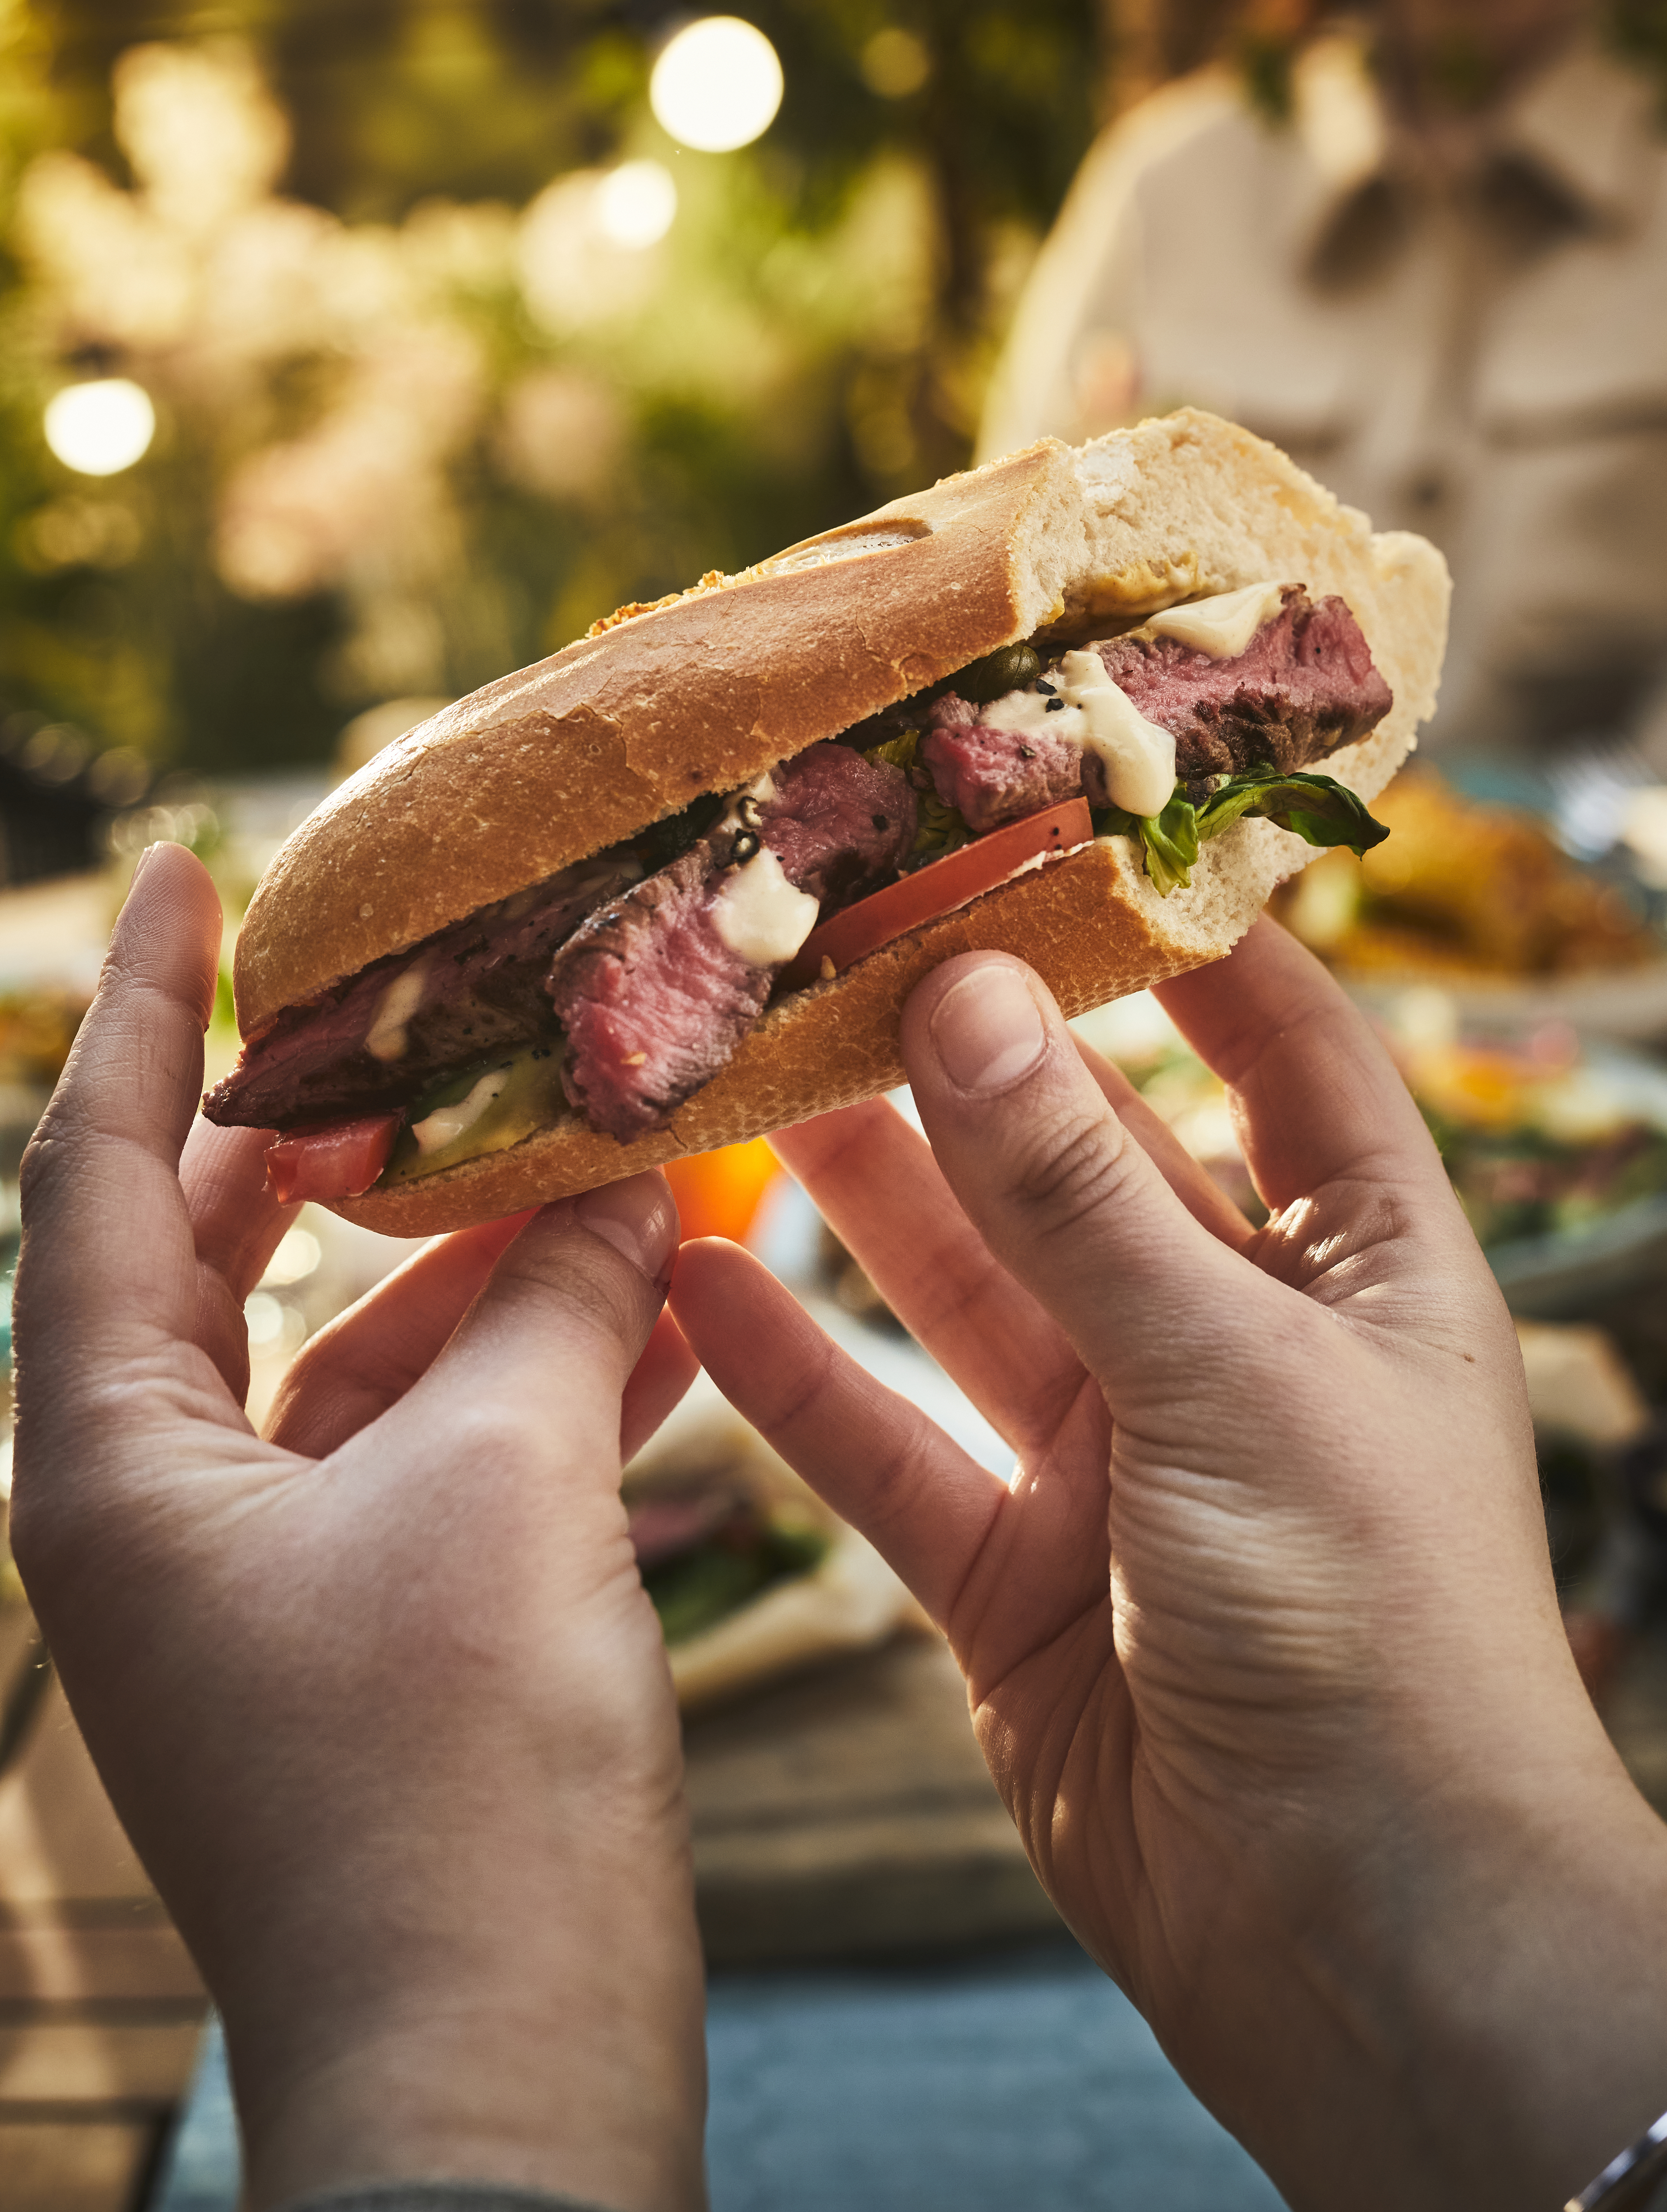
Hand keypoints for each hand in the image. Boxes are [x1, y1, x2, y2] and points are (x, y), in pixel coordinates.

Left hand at [11, 843, 705, 2211]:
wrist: (499, 2078)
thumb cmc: (456, 1786)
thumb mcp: (507, 1488)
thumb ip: (550, 1302)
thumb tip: (616, 1169)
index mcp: (111, 1467)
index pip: (94, 1172)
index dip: (145, 1008)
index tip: (187, 867)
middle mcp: (159, 1515)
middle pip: (228, 1259)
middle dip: (344, 1139)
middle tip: (435, 1006)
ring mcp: (269, 1583)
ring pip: (362, 1362)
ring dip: (483, 1266)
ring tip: (604, 1150)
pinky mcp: (377, 1637)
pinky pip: (440, 1457)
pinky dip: (535, 1379)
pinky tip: (660, 1306)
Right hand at [671, 925, 1666, 2211]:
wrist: (1359, 1941)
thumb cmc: (1371, 1633)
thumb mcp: (1231, 1376)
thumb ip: (1083, 1199)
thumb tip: (969, 999)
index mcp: (1361, 1267)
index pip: (1276, 1049)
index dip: (1177, 942)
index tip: (1057, 836)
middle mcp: (1235, 1343)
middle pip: (1084, 1163)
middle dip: (965, 1065)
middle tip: (832, 952)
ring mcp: (1119, 1460)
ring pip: (968, 1294)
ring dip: (863, 1198)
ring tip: (743, 1082)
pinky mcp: (1019, 1575)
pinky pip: (891, 1448)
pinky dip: (799, 1378)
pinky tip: (702, 1289)